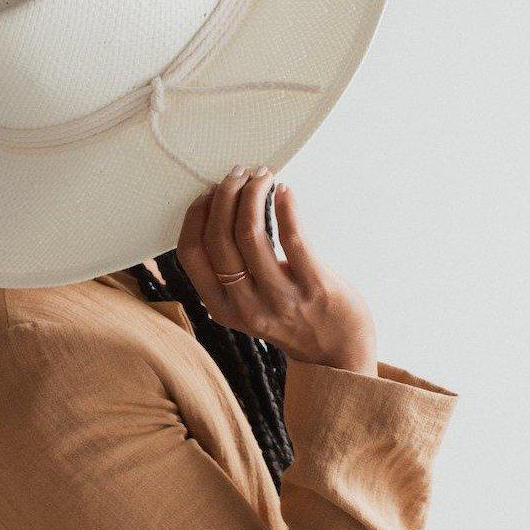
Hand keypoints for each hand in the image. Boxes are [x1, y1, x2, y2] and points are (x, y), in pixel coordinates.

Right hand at [175, 167, 377, 374]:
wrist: (338, 355)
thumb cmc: (291, 318)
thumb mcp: (247, 304)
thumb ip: (229, 271)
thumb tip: (218, 207)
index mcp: (222, 307)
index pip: (192, 254)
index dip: (196, 215)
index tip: (209, 191)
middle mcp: (247, 306)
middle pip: (219, 239)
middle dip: (224, 196)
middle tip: (237, 174)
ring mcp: (282, 299)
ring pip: (251, 235)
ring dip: (252, 195)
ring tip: (261, 176)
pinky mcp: (316, 288)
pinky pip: (294, 239)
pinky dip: (285, 207)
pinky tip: (284, 191)